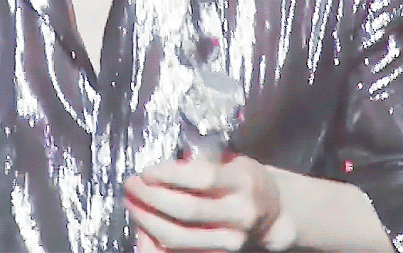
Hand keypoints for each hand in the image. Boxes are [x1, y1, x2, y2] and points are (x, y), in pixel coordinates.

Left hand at [125, 155, 285, 251]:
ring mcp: (231, 240)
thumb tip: (160, 168)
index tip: (146, 172)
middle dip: (150, 198)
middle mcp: (240, 214)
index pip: (201, 179)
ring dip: (147, 221)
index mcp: (243, 182)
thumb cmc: (243, 179)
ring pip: (180, 237)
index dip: (168, 175)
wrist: (271, 213)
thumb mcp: (230, 159)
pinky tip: (142, 229)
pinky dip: (155, 244)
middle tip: (130, 186)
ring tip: (132, 204)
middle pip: (187, 211)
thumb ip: (200, 159)